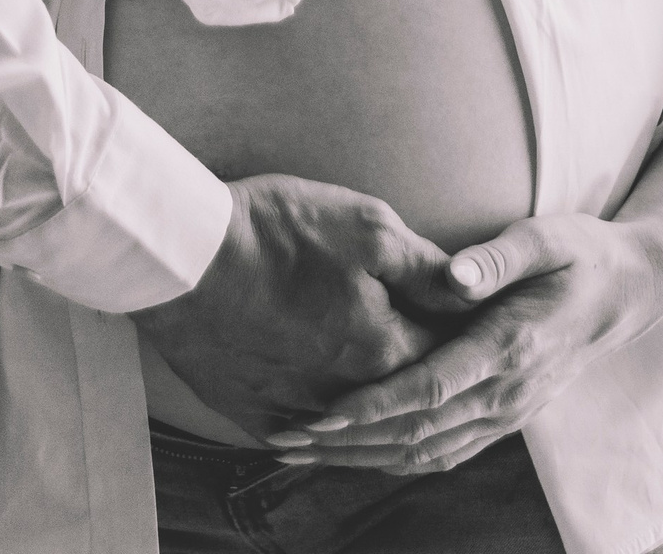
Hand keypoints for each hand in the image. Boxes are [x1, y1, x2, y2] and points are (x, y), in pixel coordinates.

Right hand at [135, 176, 453, 438]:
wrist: (186, 257)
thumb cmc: (278, 231)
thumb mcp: (366, 225)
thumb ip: (425, 266)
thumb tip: (472, 292)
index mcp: (383, 347)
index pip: (446, 353)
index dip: (464, 335)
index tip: (475, 325)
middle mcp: (349, 394)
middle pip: (403, 397)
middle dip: (425, 381)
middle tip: (439, 362)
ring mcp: (300, 411)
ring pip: (354, 425)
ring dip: (375, 412)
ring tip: (387, 391)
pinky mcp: (256, 416)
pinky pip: (303, 438)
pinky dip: (321, 430)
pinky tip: (328, 420)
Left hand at [264, 134, 662, 474]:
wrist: (628, 291)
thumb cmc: (581, 254)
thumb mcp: (549, 237)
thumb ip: (500, 255)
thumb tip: (456, 273)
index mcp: (511, 346)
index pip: (431, 388)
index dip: (375, 406)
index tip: (321, 414)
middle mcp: (506, 393)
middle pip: (416, 434)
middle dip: (346, 442)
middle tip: (283, 439)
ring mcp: (506, 413)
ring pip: (423, 452)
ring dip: (360, 458)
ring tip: (300, 452)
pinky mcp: (502, 417)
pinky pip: (442, 452)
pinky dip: (392, 458)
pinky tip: (353, 455)